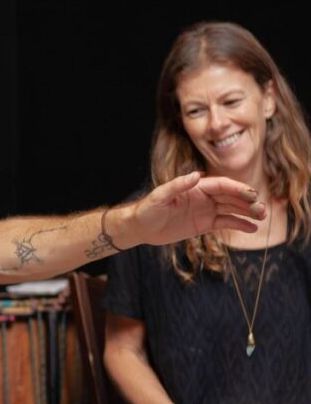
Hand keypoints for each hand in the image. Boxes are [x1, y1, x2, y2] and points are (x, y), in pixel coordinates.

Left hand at [134, 173, 265, 245]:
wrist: (141, 227)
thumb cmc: (147, 209)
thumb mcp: (159, 197)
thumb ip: (177, 185)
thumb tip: (196, 175)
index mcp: (196, 187)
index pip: (222, 185)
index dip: (237, 189)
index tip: (252, 195)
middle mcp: (204, 197)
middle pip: (231, 197)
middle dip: (248, 202)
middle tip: (262, 209)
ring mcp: (206, 210)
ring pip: (231, 210)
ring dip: (247, 213)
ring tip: (262, 218)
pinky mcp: (204, 224)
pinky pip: (225, 223)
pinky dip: (239, 225)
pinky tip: (252, 228)